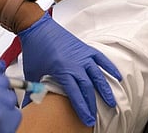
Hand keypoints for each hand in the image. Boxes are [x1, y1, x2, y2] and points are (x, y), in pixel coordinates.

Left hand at [18, 12, 121, 126]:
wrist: (37, 27)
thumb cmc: (34, 50)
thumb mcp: (32, 72)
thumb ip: (34, 91)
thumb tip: (29, 108)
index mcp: (61, 70)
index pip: (75, 94)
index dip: (82, 108)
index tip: (87, 120)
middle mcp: (75, 63)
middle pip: (88, 87)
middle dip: (93, 103)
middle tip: (96, 117)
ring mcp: (82, 55)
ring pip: (97, 75)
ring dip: (105, 89)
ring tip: (112, 102)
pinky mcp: (85, 48)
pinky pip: (101, 59)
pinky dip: (110, 68)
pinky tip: (118, 77)